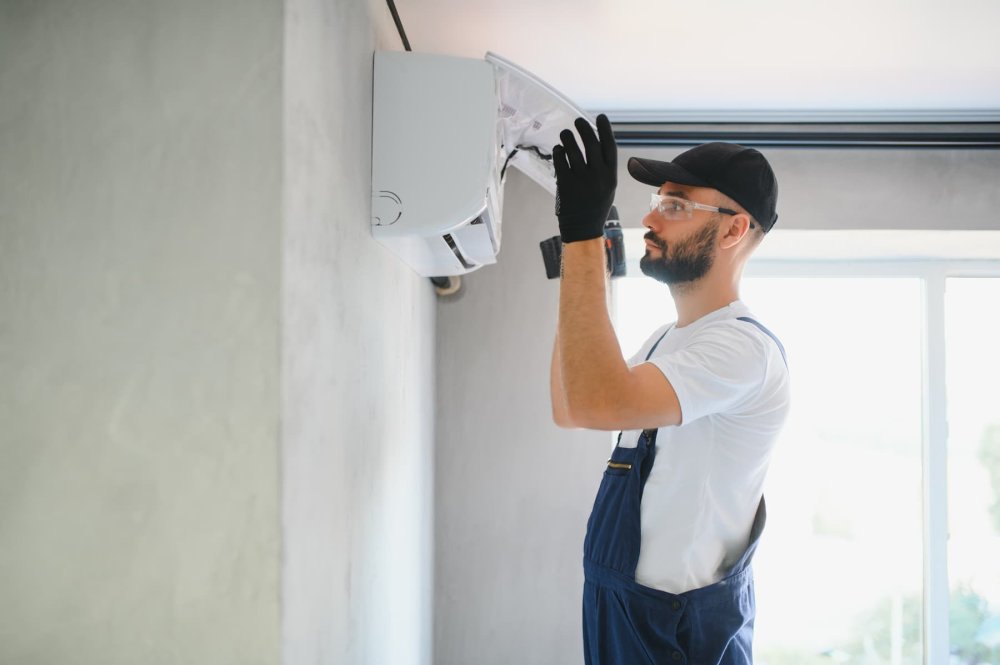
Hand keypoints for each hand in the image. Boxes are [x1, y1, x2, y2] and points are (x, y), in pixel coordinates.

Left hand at [552, 114, 617, 242]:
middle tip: (577, 122)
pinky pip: (560, 161)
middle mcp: (598, 177)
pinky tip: (559, 149)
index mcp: (611, 176)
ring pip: (573, 150)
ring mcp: (582, 181)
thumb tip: (596, 142)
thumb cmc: (595, 205)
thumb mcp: (607, 187)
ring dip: (568, 138)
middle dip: (584, 129)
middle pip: (591, 144)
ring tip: (565, 133)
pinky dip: (559, 152)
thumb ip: (604, 167)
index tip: (600, 116)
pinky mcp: (566, 185)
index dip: (605, 129)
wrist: (583, 229)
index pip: (610, 146)